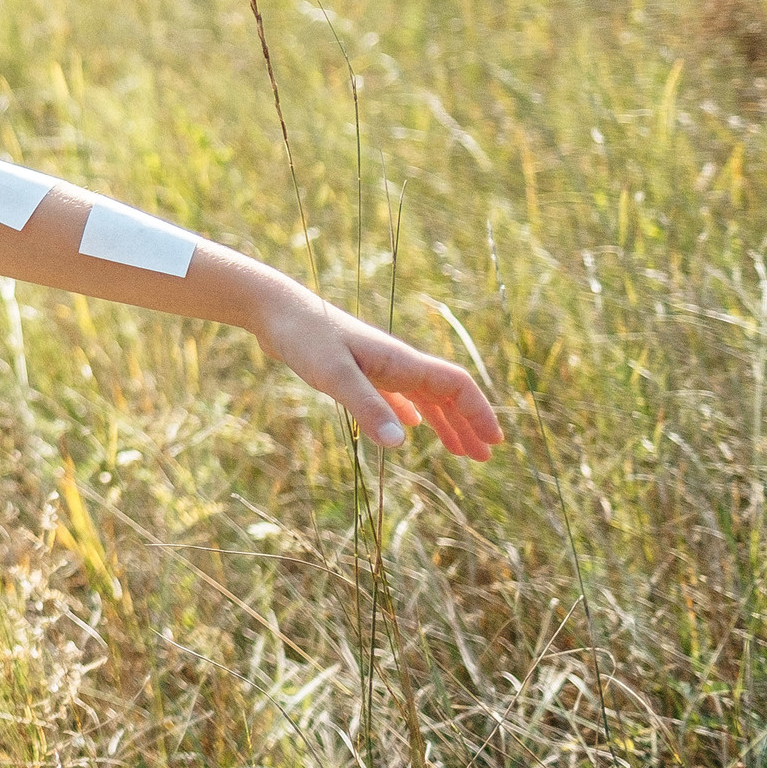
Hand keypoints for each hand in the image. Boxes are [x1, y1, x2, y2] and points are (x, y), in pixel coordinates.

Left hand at [254, 287, 502, 459]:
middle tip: (484, 457)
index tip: (494, 441)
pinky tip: (409, 428)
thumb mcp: (334, 376)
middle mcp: (395, 362)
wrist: (272, 309)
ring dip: (443, 423)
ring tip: (458, 451)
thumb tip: (403, 443)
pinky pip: (392, 395)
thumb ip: (367, 408)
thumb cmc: (304, 337)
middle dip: (467, 425)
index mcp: (400, 362)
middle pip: (445, 395)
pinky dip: (408, 413)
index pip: (456, 386)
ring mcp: (375, 365)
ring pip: (421, 397)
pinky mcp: (353, 369)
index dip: (478, 412)